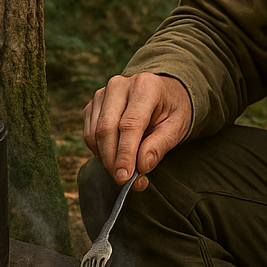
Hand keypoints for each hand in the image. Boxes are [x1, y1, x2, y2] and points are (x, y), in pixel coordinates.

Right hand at [83, 73, 191, 187]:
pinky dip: (99, 152)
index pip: (130, 125)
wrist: (163, 94)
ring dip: (105, 159)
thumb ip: (159, 146)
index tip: (124, 177)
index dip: (125, 154)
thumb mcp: (177, 128)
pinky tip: (115, 159)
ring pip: (95, 133)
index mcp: (145, 87)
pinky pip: (89, 134)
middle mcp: (120, 86)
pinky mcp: (93, 105)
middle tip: (123, 181)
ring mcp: (103, 94)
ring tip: (124, 172)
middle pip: (107, 129)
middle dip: (112, 160)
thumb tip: (142, 167)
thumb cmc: (172, 111)